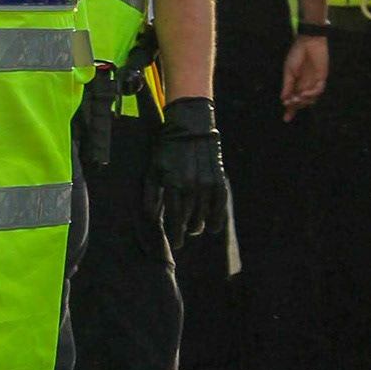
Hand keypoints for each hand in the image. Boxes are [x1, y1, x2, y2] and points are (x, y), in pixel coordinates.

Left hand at [144, 96, 228, 243]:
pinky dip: (217, 218)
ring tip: (195, 227)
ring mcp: (206, 182)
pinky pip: (220, 204)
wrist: (190, 126)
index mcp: (172, 182)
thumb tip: (152, 216)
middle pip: (190, 219)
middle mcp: (190, 184)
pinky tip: (213, 226)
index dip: (176, 233)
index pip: (175, 216)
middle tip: (183, 233)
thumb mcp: (153, 168)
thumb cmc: (167, 149)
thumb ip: (151, 193)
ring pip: (204, 215)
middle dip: (186, 230)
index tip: (176, 243)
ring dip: (199, 225)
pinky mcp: (218, 178)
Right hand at [279, 33, 327, 117]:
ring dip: (303, 101)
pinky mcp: (322, 78)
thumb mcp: (288, 70)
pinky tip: (304, 93)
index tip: (285, 119)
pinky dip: (311, 94)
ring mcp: (314, 82)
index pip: (294, 99)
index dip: (290, 109)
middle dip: (295, 105)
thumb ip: (287, 85)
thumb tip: (283, 99)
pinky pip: (318, 90)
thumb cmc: (297, 54)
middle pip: (302, 102)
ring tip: (296, 98)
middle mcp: (306, 85)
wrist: (308, 41)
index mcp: (297, 83)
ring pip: (311, 99)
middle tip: (289, 104)